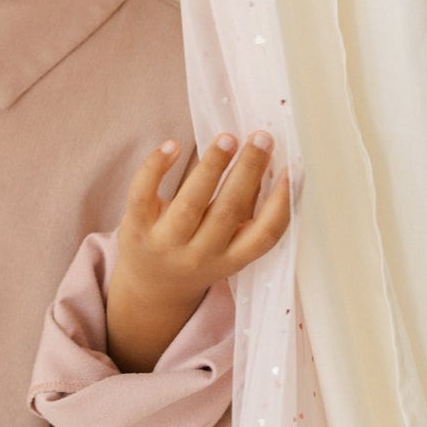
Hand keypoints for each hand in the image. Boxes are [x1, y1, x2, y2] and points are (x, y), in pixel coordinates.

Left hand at [105, 130, 291, 371]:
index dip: (280, 204)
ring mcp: (166, 243)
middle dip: (247, 172)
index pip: (262, 237)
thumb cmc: (197, 255)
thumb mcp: (226, 247)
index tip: (291, 170)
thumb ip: (244, 212)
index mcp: (230, 260)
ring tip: (227, 138)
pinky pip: (143, 194)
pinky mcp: (135, 228)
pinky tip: (173, 145)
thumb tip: (265, 163)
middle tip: (261, 138)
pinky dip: (156, 167)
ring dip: (212, 166)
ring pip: (191, 203)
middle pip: (227, 212)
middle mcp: (200, 255)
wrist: (150, 288)